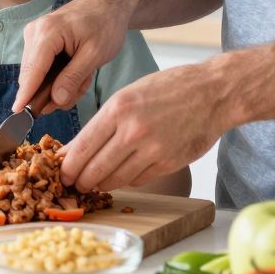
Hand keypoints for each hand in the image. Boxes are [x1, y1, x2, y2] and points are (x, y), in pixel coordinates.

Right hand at [14, 0, 132, 112]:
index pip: (32, 71)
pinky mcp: (39, 40)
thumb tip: (55, 100)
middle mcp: (35, 33)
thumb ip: (73, 78)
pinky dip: (59, 76)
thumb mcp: (94, 54)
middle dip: (53, 92)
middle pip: (32, 76)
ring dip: (59, 84)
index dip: (26, 94)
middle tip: (80, 91)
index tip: (18, 114)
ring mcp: (35, 35)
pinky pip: (42, 67)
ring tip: (84, 77)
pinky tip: (77, 71)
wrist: (110, 2)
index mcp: (47, 33)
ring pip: (38, 74)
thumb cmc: (105, 23)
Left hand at [60, 61, 231, 192]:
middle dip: (80, 180)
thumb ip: (101, 123)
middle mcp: (133, 131)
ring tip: (95, 183)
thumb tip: (74, 149)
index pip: (83, 146)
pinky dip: (126, 180)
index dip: (68, 165)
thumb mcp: (128, 96)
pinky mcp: (169, 163)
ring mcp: (152, 149)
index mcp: (118, 109)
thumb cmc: (168, 89)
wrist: (212, 93)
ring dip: (102, 184)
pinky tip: (122, 175)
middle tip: (75, 184)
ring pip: (116, 179)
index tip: (62, 173)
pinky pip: (138, 180)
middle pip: (95, 168)